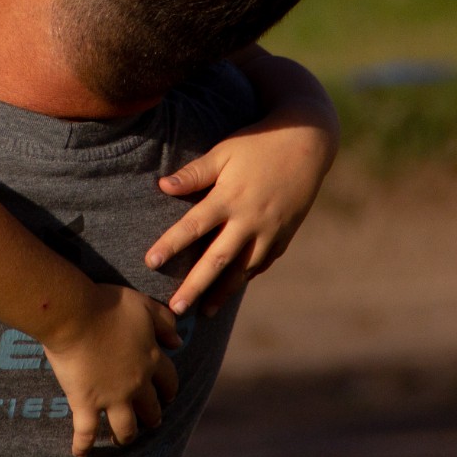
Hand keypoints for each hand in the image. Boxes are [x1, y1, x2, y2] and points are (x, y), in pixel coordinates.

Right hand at [39, 282, 180, 456]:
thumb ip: (164, 323)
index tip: (167, 394)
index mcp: (151, 360)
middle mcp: (136, 384)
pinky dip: (83, 445)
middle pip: (151, 410)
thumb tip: (179, 342)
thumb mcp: (144, 306)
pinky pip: (86, 432)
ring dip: (126, 436)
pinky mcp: (86, 403)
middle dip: (152, 417)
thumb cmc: (108, 305)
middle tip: (149, 421)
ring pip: (126, 429)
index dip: (169, 389)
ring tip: (122, 439)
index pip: (169, 381)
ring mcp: (112, 397)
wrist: (74, 314)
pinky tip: (81, 454)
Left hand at [145, 113, 335, 316]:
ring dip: (222, 293)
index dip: (170, 244)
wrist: (306, 144)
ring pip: (243, 270)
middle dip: (195, 286)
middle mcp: (250, 220)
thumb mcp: (224, 152)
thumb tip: (162, 186)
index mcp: (230, 197)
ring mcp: (270, 232)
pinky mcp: (283, 237)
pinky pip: (261, 264)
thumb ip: (195, 173)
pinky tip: (230, 290)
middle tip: (175, 310)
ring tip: (203, 312)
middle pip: (217, 260)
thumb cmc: (257, 145)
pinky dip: (244, 279)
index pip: (194, 226)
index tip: (150, 262)